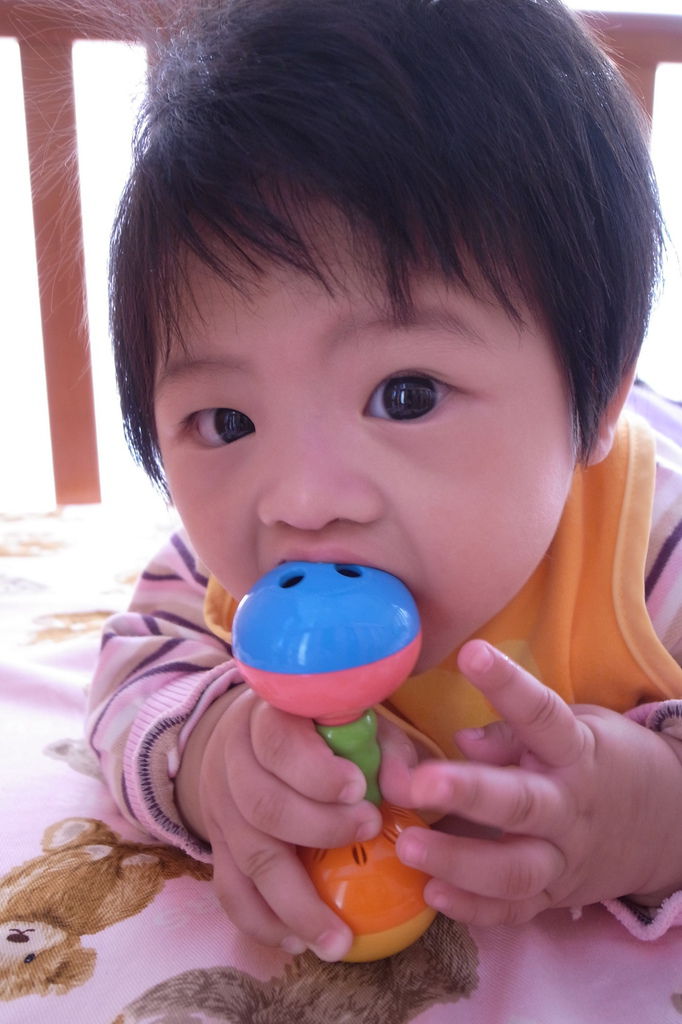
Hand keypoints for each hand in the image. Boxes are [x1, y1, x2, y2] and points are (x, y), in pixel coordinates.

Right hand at [180, 686, 387, 958]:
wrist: (251, 736)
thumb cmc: (320, 729)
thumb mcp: (356, 722)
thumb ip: (386, 750)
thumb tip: (407, 790)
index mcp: (266, 720)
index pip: (278, 745)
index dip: (316, 772)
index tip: (359, 788)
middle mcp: (234, 763)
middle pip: (263, 805)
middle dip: (319, 828)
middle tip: (368, 831)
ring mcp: (222, 808)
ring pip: (250, 858)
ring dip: (295, 903)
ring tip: (338, 939)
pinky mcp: (220, 846)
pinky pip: (230, 891)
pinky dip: (261, 921)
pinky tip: (297, 941)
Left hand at [387, 639, 681, 926]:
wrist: (665, 824)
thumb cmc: (600, 761)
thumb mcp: (577, 729)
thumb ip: (516, 734)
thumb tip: (462, 740)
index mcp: (576, 752)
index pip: (543, 715)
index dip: (508, 685)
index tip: (472, 654)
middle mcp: (570, 808)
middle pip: (521, 804)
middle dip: (469, 794)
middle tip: (418, 783)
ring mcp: (563, 859)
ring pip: (514, 870)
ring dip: (458, 861)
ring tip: (406, 846)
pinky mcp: (554, 898)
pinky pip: (514, 911)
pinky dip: (473, 909)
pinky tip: (431, 894)